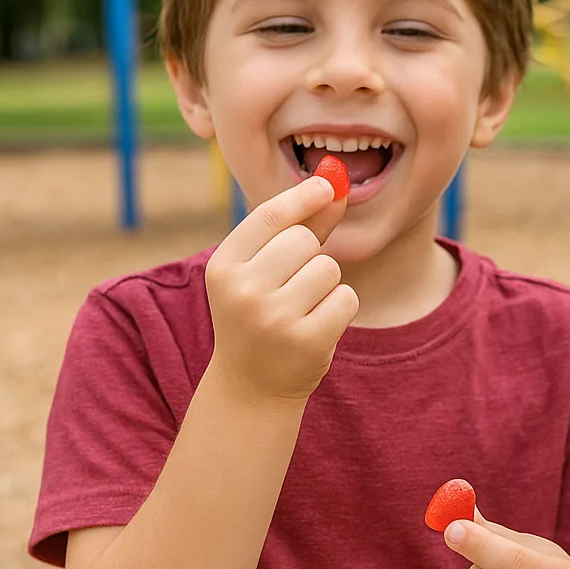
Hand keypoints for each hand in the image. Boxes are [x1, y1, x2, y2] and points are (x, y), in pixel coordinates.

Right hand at [204, 175, 355, 402]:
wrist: (252, 385)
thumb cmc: (261, 315)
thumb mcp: (264, 271)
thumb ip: (299, 227)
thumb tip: (334, 185)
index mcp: (223, 267)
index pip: (269, 217)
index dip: (302, 196)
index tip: (327, 183)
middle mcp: (242, 290)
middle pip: (305, 240)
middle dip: (311, 256)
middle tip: (293, 287)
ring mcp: (274, 318)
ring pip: (329, 269)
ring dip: (327, 285)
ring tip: (302, 309)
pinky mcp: (306, 341)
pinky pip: (346, 298)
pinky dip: (340, 308)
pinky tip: (316, 326)